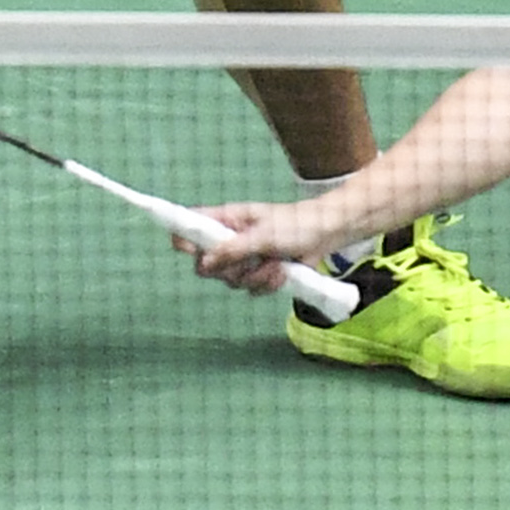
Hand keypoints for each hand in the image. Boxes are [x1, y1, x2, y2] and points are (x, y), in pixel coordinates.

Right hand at [184, 196, 350, 293]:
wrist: (327, 234)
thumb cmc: (295, 224)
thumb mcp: (263, 235)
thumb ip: (233, 249)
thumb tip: (204, 263)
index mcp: (226, 220)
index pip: (191, 225)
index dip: (183, 238)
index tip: (189, 249)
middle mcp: (229, 240)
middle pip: (205, 266)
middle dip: (228, 269)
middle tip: (247, 261)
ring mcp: (244, 259)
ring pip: (230, 281)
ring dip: (255, 277)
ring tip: (275, 264)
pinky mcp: (259, 274)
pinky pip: (251, 289)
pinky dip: (267, 284)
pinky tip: (281, 272)